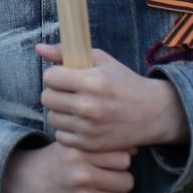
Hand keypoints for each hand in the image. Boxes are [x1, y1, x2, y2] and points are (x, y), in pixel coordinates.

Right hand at [1, 141, 132, 192]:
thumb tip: (135, 148)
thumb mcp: (71, 145)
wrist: (22, 184)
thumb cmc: (53, 162)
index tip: (111, 163)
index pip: (123, 158)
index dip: (119, 161)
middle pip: (127, 180)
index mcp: (79, 153)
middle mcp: (81, 175)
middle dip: (120, 180)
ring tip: (100, 192)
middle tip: (107, 179)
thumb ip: (99, 146)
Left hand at [37, 44, 187, 150]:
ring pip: (52, 118)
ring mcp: (90, 128)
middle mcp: (90, 106)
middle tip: (68, 92)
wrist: (153, 113)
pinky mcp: (91, 144)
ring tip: (75, 106)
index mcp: (93, 82)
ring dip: (60, 111)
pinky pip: (61, 136)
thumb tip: (39, 48)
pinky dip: (67, 129)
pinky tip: (79, 122)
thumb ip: (67, 53)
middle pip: (47, 98)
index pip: (50, 77)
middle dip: (55, 92)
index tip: (65, 77)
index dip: (55, 75)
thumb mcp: (101, 60)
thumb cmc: (124, 82)